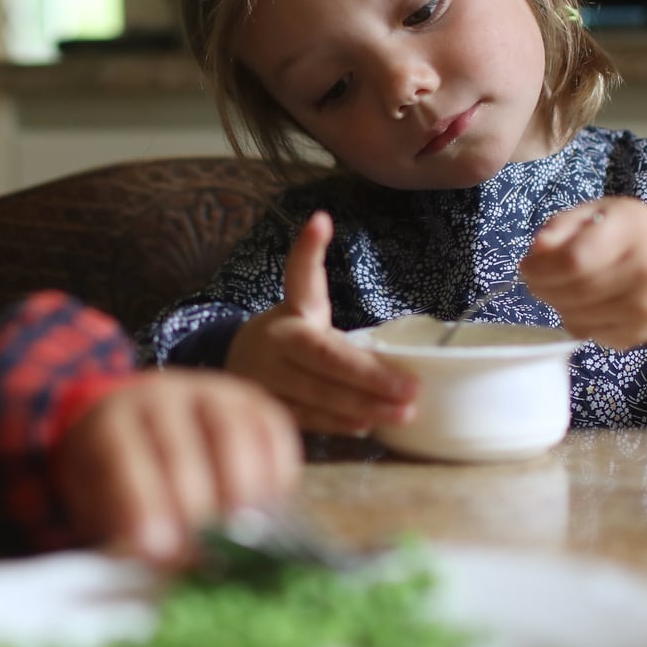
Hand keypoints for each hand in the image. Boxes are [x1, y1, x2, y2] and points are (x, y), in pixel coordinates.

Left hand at [54, 371, 300, 564]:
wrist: (139, 427)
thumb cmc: (117, 476)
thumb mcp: (101, 502)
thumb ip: (124, 531)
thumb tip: (161, 571)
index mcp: (110, 421)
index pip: (124, 457)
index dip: (143, 505)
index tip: (159, 551)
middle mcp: (159, 396)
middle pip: (179, 444)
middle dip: (194, 501)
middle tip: (207, 549)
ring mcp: (208, 392)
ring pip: (230, 429)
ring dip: (243, 483)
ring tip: (250, 531)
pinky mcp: (250, 401)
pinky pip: (272, 426)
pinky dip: (278, 466)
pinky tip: (276, 505)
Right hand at [224, 210, 417, 435]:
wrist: (234, 367)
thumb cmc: (289, 335)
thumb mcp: (303, 305)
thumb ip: (314, 277)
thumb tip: (321, 220)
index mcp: (290, 314)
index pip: (301, 280)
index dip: (308, 251)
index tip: (318, 221)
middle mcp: (275, 344)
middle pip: (325, 360)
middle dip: (370, 377)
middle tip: (412, 390)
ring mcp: (268, 380)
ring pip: (318, 396)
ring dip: (362, 406)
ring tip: (401, 414)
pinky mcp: (271, 411)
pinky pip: (309, 419)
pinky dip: (338, 423)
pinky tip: (366, 426)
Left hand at [518, 198, 646, 349]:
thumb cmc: (631, 233)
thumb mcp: (598, 212)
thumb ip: (561, 227)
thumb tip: (537, 251)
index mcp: (633, 231)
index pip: (574, 260)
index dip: (541, 268)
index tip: (527, 266)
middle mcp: (646, 272)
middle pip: (573, 292)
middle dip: (543, 287)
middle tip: (537, 278)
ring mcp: (646, 308)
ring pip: (576, 319)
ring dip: (557, 304)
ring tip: (563, 287)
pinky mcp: (639, 334)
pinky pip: (588, 334)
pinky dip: (576, 320)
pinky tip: (586, 303)